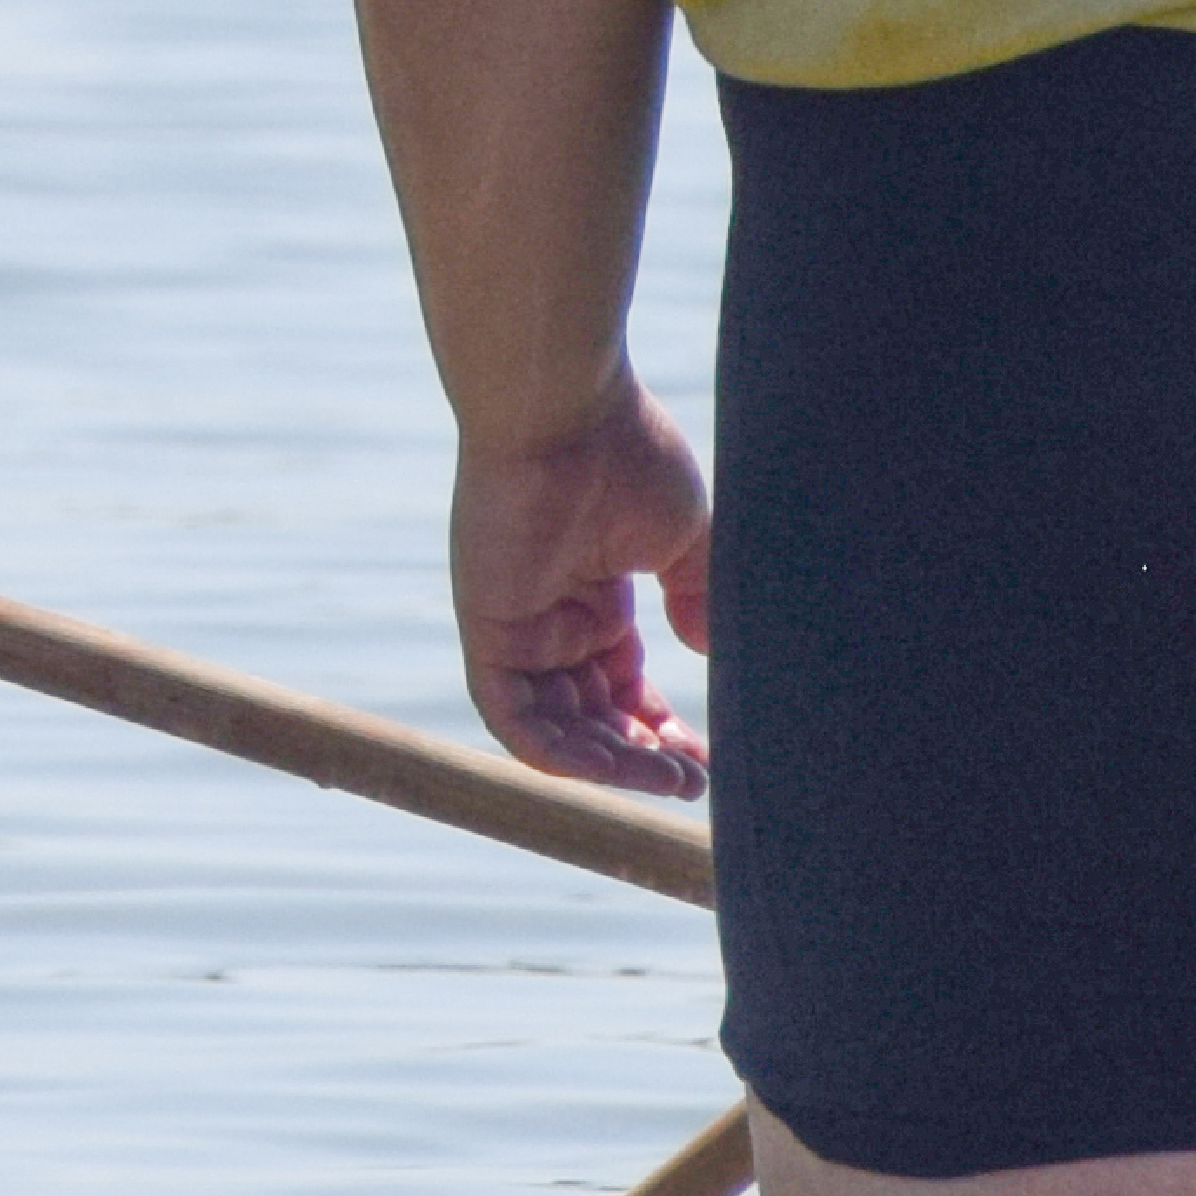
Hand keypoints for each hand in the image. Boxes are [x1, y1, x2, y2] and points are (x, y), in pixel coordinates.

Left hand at [444, 381, 711, 796]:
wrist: (566, 411)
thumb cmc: (625, 455)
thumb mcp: (681, 538)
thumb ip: (698, 597)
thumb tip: (709, 653)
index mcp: (591, 591)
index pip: (620, 683)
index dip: (659, 727)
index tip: (706, 760)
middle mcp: (549, 613)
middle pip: (589, 713)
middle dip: (640, 757)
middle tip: (694, 785)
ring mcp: (515, 622)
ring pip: (553, 725)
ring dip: (609, 764)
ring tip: (670, 782)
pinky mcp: (486, 625)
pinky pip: (509, 711)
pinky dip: (556, 751)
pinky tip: (612, 769)